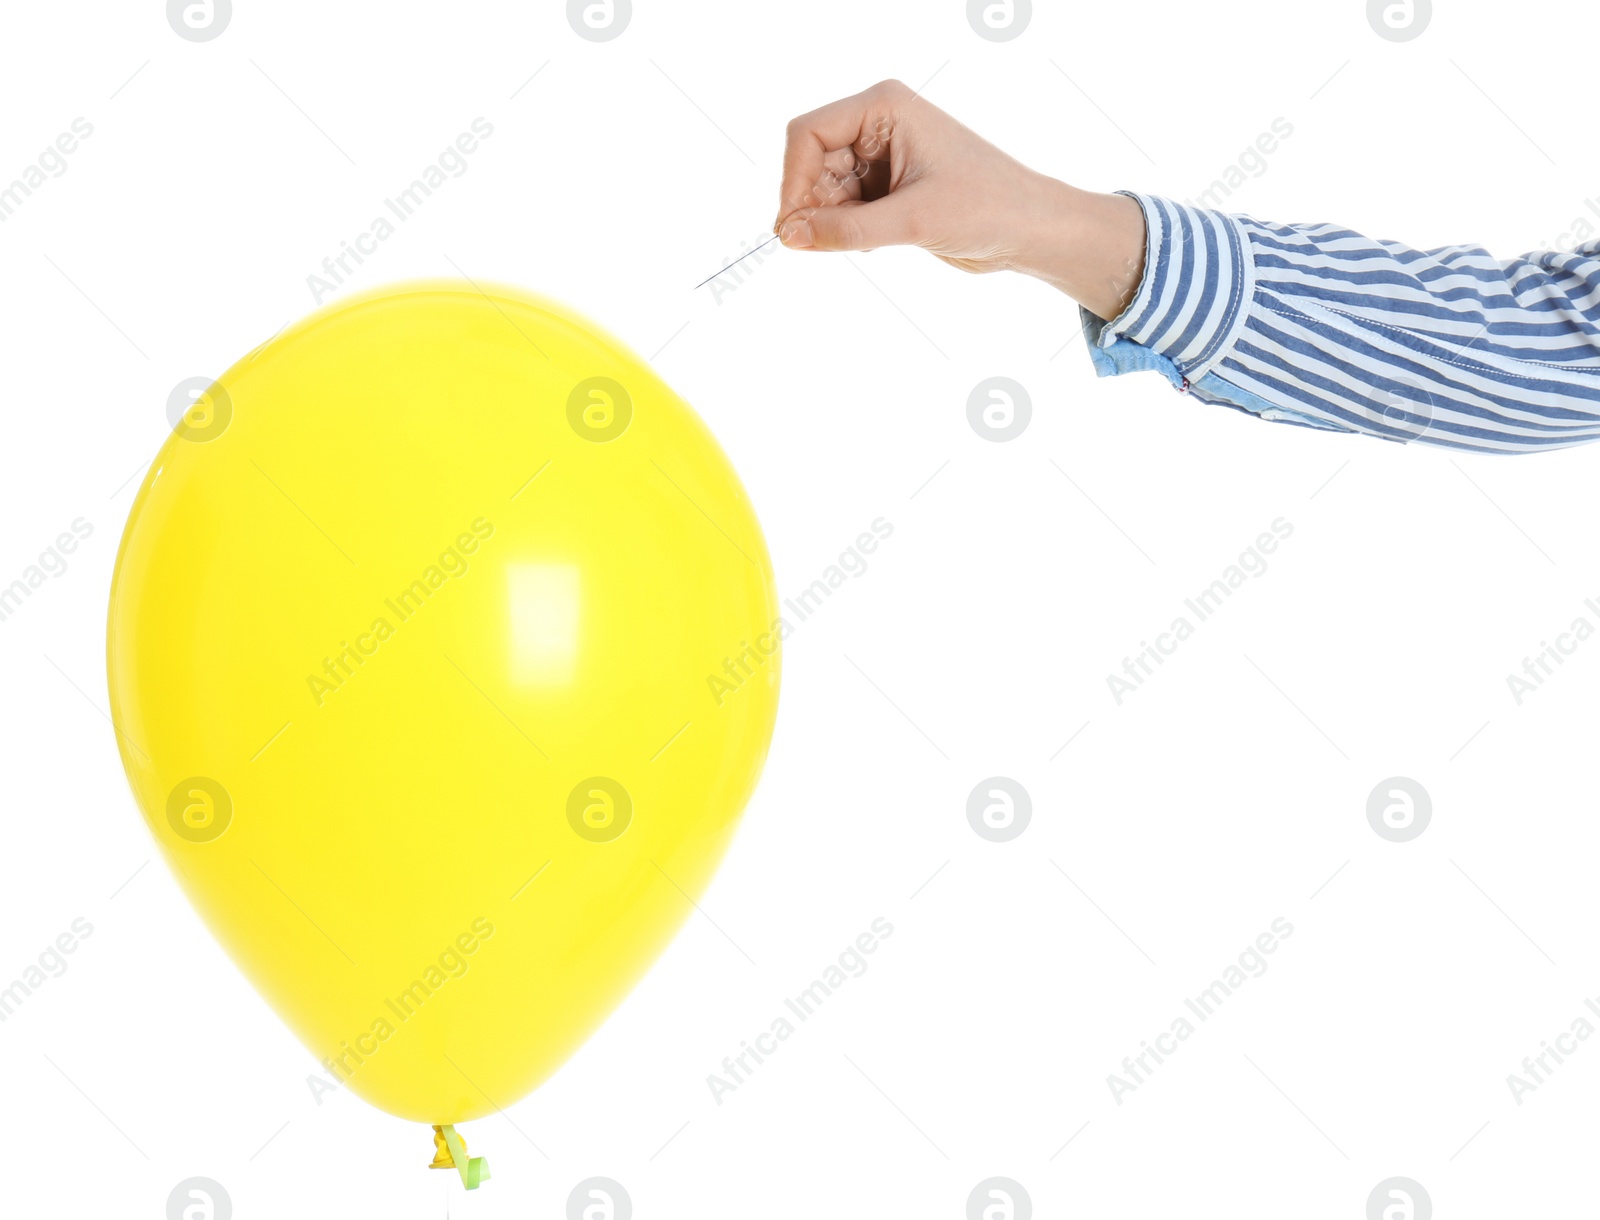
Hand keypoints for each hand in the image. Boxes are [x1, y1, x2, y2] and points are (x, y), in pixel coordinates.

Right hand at [774, 79, 1146, 320]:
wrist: (1030, 230)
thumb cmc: (987, 207)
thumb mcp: (912, 221)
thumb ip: (845, 230)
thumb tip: (788, 236)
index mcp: (885, 107)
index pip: (808, 133)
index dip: (793, 180)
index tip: (792, 226)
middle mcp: (879, 124)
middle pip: (812, 162)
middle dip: (813, 204)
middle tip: (824, 243)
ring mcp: (882, 156)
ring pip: (825, 189)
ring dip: (833, 221)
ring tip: (872, 241)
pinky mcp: (889, 188)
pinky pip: (844, 208)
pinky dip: (848, 230)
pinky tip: (878, 243)